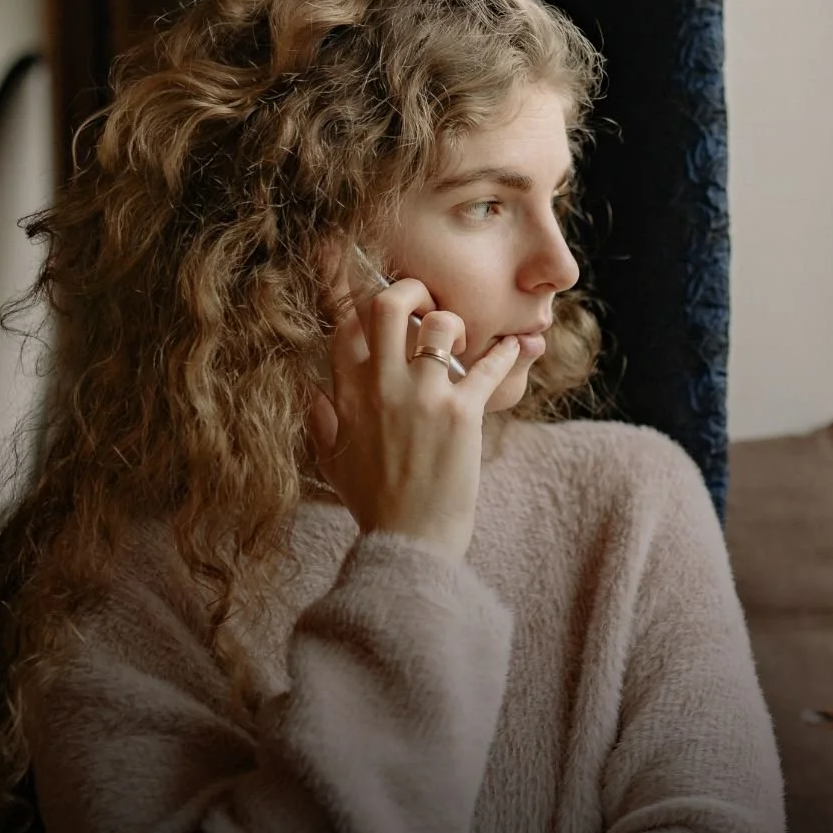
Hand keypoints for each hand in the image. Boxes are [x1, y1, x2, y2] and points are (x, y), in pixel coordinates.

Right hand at [306, 277, 522, 557]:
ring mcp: (422, 397)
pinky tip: (518, 347)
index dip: (359, 297)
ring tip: (465, 344)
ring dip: (457, 325)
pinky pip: (489, 366)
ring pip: (440, 323)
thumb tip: (314, 394)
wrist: (409, 543)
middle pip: (388, 304)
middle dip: (411, 289)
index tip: (381, 296)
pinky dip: (508, 353)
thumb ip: (322, 423)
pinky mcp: (462, 414)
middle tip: (427, 300)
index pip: (346, 324)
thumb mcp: (333, 464)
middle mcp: (380, 386)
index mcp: (346, 395)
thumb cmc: (374, 506)